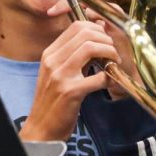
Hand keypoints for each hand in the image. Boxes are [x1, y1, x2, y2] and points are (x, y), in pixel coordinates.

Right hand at [19, 19, 119, 142]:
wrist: (42, 129)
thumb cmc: (53, 101)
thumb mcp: (57, 72)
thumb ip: (74, 55)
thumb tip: (97, 33)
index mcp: (50, 54)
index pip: (76, 26)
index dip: (97, 29)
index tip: (106, 40)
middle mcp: (53, 61)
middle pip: (85, 33)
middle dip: (106, 40)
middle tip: (113, 53)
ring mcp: (60, 76)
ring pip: (91, 48)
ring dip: (109, 53)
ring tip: (113, 63)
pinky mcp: (70, 92)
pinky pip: (97, 77)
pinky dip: (108, 78)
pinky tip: (109, 82)